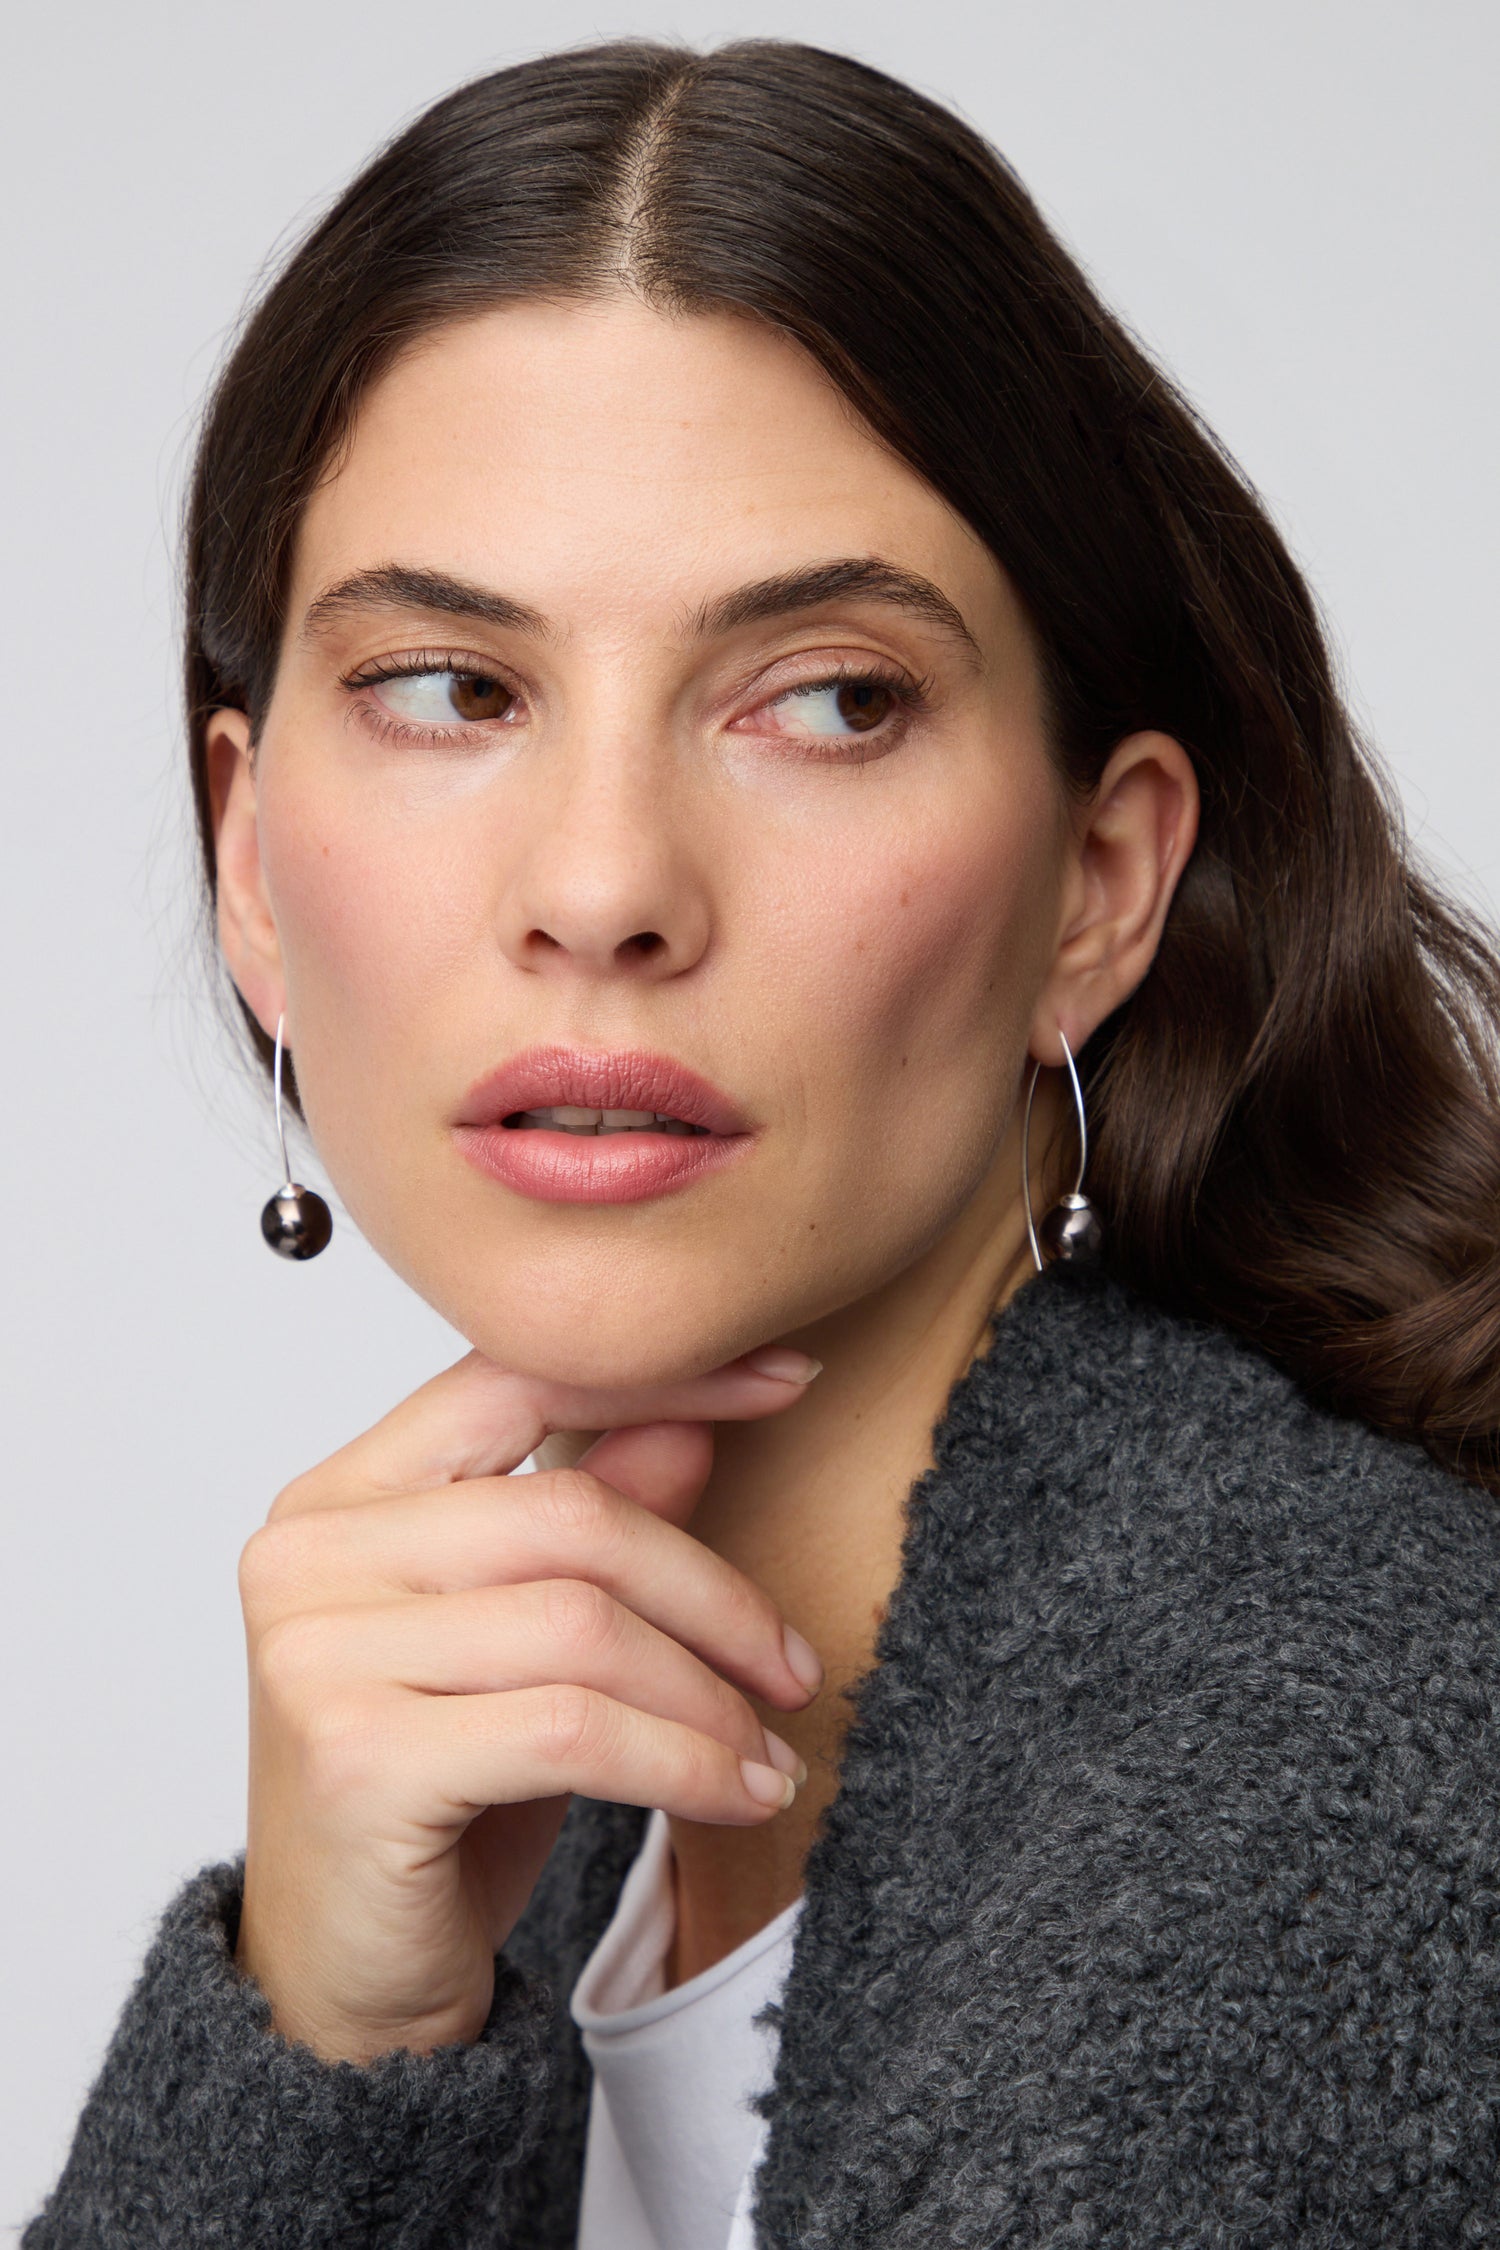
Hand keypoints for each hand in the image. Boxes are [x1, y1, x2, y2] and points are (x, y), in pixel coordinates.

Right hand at [232, 1348, 822, 2063]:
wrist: (349, 1994)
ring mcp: (317, 1654)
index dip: (665, 1375)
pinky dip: (683, 1761)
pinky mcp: (356, 1758)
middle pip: (570, 1515)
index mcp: (338, 1497)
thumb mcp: (532, 1650)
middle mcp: (307, 1557)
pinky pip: (574, 1729)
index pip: (514, 1377)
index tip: (791, 1378)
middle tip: (792, 1669)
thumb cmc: (441, 1802)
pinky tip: (738, 1794)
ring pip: (582, 1626)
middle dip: (712, 1594)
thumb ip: (593, 1525)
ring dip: (708, 1696)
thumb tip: (696, 1416)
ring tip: (766, 1753)